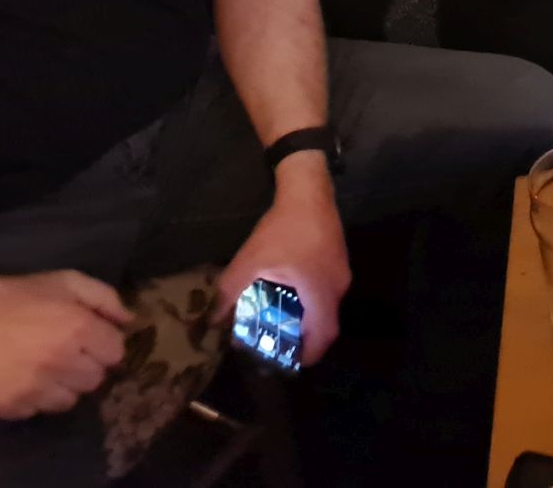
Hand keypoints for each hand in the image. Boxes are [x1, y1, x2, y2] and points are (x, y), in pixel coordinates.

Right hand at [0, 270, 129, 419]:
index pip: (115, 353)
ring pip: (68, 401)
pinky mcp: (10, 407)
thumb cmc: (18, 294)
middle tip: (64, 353)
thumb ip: (104, 298)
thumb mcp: (67, 281)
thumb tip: (129, 321)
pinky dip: (33, 398)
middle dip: (85, 366)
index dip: (103, 345)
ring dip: (62, 386)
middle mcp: (60, 362)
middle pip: (95, 380)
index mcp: (78, 329)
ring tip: (42, 367)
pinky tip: (20, 378)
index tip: (89, 339)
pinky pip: (36, 411)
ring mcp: (33, 388)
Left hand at [215, 162, 350, 366]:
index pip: (323, 336)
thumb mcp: (249, 262)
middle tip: (280, 341)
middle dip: (305, 336)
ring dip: (307, 316)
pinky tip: (288, 289)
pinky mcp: (337, 257)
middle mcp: (336, 286)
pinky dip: (310, 298)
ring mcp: (340, 270)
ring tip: (280, 317)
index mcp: (319, 293)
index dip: (310, 354)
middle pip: (325, 323)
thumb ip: (230, 294)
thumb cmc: (282, 230)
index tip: (292, 362)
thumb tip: (212, 321)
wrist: (307, 190)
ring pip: (326, 305)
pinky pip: (326, 288)